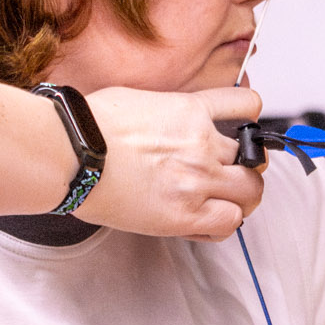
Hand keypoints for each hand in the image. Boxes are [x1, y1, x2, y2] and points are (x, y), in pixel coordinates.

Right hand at [72, 86, 264, 241]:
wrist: (70, 152)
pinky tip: (206, 221)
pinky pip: (229, 223)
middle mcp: (202, 144)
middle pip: (255, 158)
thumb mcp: (139, 100)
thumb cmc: (89, 125)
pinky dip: (224, 223)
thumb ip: (169, 112)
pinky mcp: (185, 214)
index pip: (248, 105)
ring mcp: (197, 180)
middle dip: (248, 167)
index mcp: (191, 110)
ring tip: (224, 202)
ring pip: (251, 192)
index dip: (250, 118)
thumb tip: (171, 121)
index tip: (242, 129)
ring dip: (242, 197)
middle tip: (233, 175)